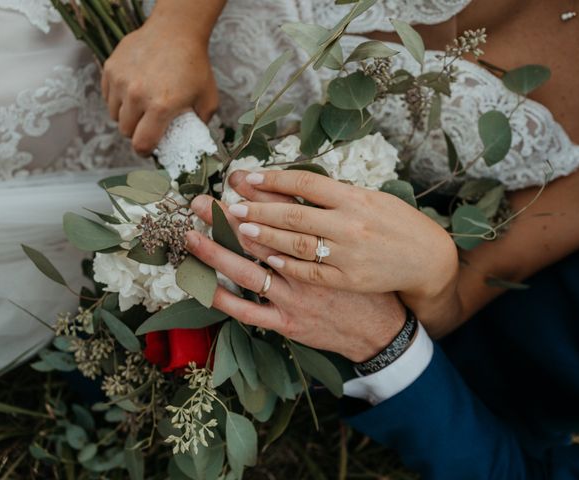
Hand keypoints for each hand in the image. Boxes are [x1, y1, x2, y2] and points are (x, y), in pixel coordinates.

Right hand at [101, 2, 219, 154]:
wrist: (176, 31)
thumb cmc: (195, 66)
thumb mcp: (208, 100)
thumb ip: (200, 124)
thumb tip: (193, 141)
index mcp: (161, 107)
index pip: (141, 143)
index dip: (144, 152)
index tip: (148, 150)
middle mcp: (137, 95)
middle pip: (126, 131)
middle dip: (136, 133)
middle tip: (147, 127)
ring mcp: (120, 81)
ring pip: (114, 114)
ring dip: (126, 116)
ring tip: (140, 108)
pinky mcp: (110, 68)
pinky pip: (107, 95)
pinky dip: (117, 99)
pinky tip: (132, 92)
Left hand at [187, 195, 405, 362]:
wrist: (385, 325)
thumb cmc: (370, 276)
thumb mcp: (358, 236)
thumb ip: (329, 216)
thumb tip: (298, 190)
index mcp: (329, 238)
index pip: (288, 207)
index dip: (259, 191)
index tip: (236, 179)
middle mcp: (308, 265)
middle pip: (259, 234)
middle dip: (228, 215)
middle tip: (200, 200)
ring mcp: (297, 296)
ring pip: (249, 269)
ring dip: (218, 250)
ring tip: (193, 234)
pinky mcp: (289, 322)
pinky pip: (249, 311)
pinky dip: (225, 298)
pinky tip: (202, 286)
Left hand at [224, 170, 459, 310]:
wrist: (427, 260)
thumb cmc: (400, 224)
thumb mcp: (374, 198)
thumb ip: (338, 193)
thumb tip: (301, 184)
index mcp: (355, 199)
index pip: (305, 184)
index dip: (273, 180)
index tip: (247, 178)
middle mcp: (349, 226)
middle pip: (293, 215)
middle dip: (257, 210)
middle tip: (229, 206)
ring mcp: (347, 256)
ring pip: (295, 245)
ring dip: (263, 237)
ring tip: (238, 229)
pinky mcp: (347, 281)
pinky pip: (310, 273)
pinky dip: (286, 265)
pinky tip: (266, 258)